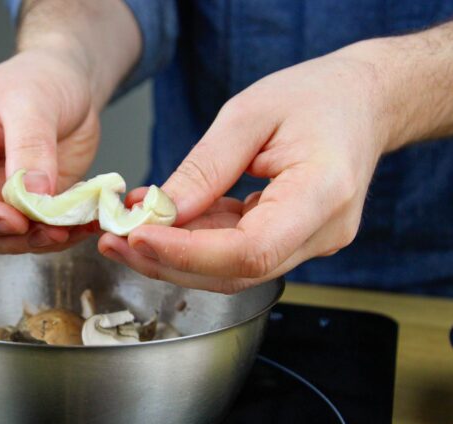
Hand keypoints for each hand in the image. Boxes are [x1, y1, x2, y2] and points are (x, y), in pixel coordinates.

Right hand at [0, 49, 100, 252]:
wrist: (69, 85)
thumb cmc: (40, 79)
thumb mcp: (35, 102)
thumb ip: (31, 147)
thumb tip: (33, 196)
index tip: (14, 221)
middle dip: (6, 236)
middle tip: (50, 232)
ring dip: (32, 243)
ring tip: (68, 230)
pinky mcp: (17, 208)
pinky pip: (27, 236)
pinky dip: (52, 238)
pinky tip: (78, 229)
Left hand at [99, 43, 391, 292]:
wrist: (362, 102)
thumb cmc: (316, 96)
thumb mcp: (249, 115)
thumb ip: (205, 169)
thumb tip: (160, 213)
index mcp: (322, 194)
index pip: (250, 251)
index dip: (188, 254)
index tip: (139, 237)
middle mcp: (323, 232)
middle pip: (237, 272)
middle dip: (169, 262)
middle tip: (116, 241)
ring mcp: (311, 242)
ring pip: (233, 270)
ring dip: (176, 257)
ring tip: (127, 234)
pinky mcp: (294, 240)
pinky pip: (239, 252)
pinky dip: (197, 243)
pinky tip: (162, 226)